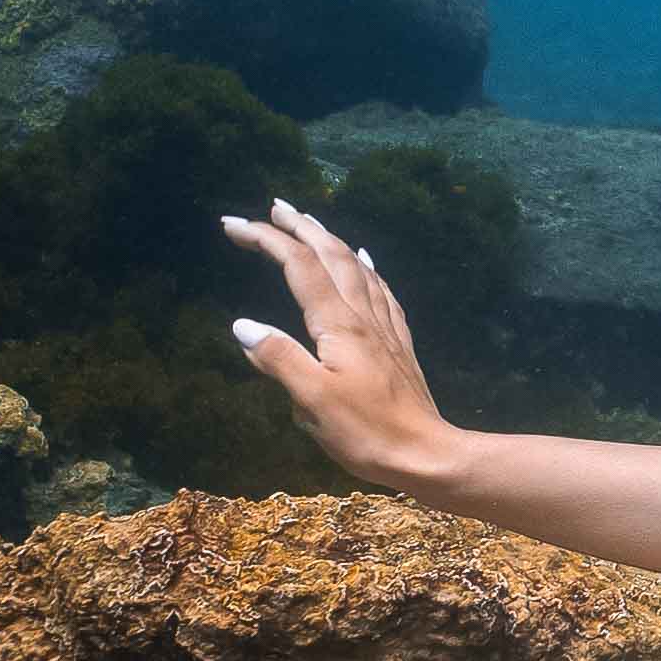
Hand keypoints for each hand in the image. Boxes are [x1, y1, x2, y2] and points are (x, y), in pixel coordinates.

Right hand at [223, 200, 455, 487]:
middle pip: (331, 256)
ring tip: (311, 223)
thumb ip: (278, 359)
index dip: (266, 240)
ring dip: (330, 239)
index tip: (233, 225)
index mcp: (339, 325)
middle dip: (300, 227)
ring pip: (357, 267)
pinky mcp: (398, 344)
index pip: (297, 267)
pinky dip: (365, 267)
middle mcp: (364, 316)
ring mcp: (385, 328)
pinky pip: (380, 290)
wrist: (427, 454)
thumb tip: (243, 325)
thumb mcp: (312, 401)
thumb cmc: (366, 433)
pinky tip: (365, 262)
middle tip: (273, 206)